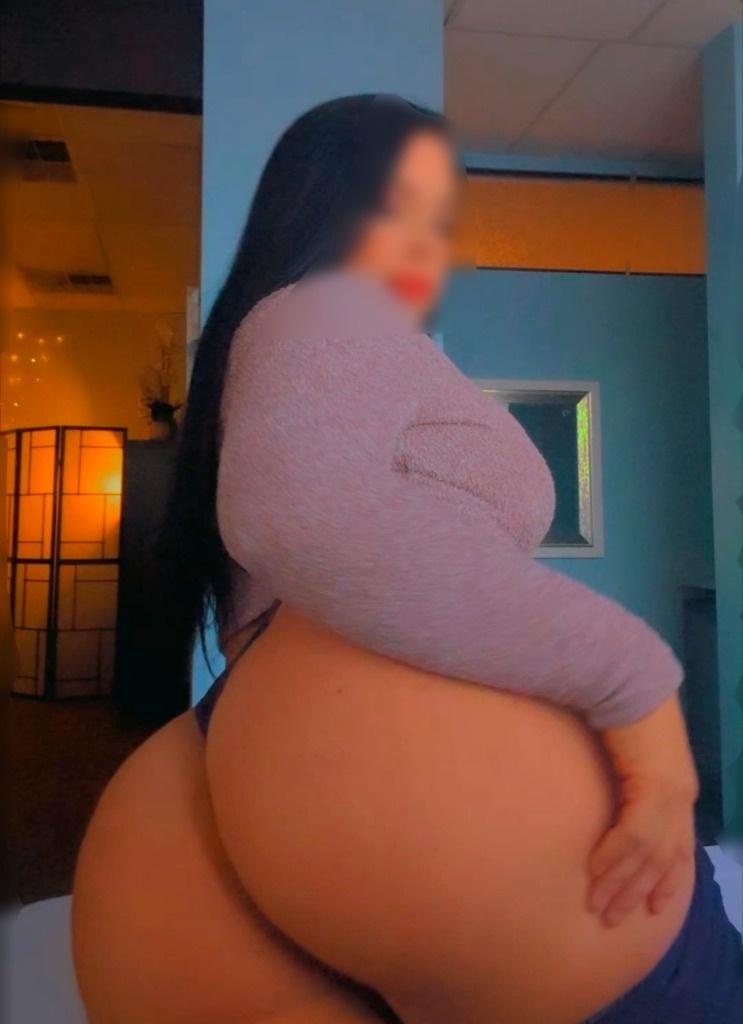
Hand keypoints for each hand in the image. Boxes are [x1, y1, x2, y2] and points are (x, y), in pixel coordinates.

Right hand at [588, 695, 698, 927]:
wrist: (622, 675)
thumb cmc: (617, 706)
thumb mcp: (624, 752)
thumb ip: (621, 778)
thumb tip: (603, 799)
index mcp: (677, 788)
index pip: (678, 847)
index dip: (666, 880)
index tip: (648, 907)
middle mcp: (681, 796)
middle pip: (665, 859)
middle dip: (638, 892)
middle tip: (610, 917)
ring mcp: (671, 793)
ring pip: (651, 855)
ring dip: (622, 885)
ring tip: (597, 906)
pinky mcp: (654, 787)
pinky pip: (635, 836)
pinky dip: (615, 859)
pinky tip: (595, 873)